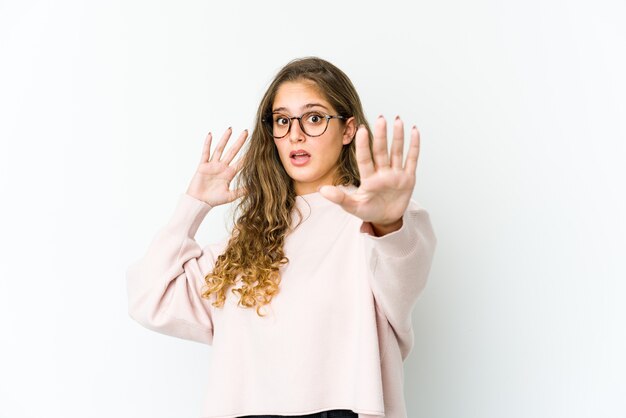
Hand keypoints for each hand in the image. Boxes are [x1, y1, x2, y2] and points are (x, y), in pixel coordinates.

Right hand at [186, 127, 248, 206]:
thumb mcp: (230, 196)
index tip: (256, 146)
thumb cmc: (213, 200)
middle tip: (246, 132)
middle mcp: (222, 167)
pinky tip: (210, 135)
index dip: (248, 155)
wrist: (199, 202)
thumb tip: (255, 189)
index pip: (241, 162)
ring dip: (225, 139)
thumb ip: (241, 191)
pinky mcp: (203, 165)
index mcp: (229, 174)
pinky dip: (207, 144)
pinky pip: (205, 153)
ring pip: (220, 149)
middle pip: (232, 151)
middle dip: (239, 142)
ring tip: (230, 129)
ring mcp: (213, 165)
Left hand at [319, 115, 419, 233]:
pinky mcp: (408, 178)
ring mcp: (395, 174)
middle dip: (381, 136)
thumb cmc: (368, 211)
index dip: (363, 145)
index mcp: (368, 178)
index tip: (361, 130)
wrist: (385, 219)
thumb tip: (322, 190)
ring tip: (398, 120)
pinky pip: (412, 160)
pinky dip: (414, 146)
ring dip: (398, 136)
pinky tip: (414, 130)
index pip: (365, 159)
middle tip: (380, 119)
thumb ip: (340, 198)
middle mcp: (382, 173)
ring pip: (397, 152)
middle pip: (381, 151)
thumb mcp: (353, 207)